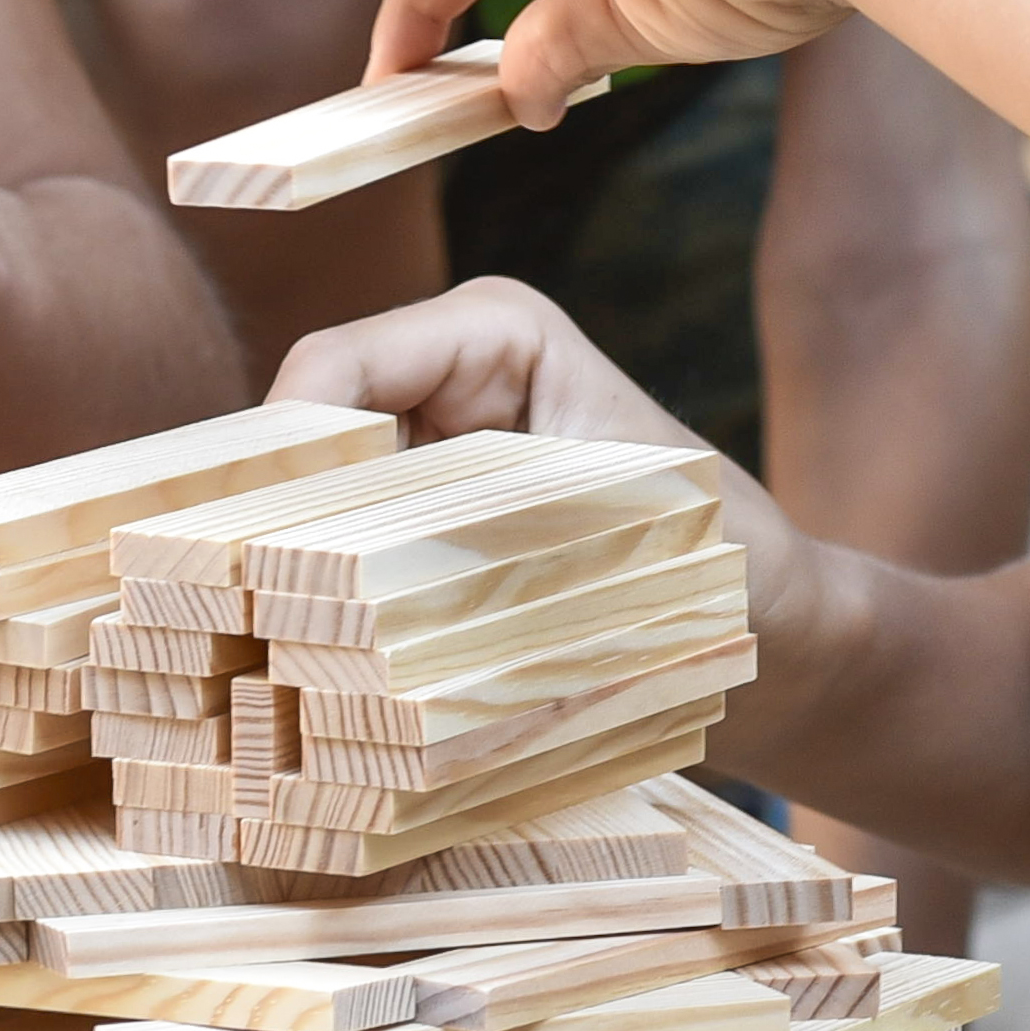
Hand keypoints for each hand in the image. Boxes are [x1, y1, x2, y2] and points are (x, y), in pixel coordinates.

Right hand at [265, 277, 854, 709]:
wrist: (779, 644)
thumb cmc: (732, 567)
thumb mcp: (618, 529)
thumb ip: (494, 526)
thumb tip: (374, 576)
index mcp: (492, 334)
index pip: (334, 371)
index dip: (277, 457)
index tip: (250, 559)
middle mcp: (442, 382)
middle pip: (303, 442)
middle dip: (272, 531)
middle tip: (251, 634)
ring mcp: (426, 461)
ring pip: (309, 513)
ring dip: (299, 591)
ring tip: (289, 675)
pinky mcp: (422, 535)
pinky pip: (342, 569)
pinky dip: (334, 628)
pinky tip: (329, 695)